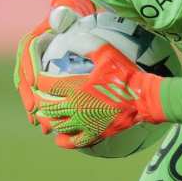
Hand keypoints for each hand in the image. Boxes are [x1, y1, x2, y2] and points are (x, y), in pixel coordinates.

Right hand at [13, 0, 95, 124]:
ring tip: (38, 123)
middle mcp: (28, 57)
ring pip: (27, 90)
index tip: (34, 83)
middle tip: (33, 110)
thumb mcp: (67, 17)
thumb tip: (58, 16)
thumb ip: (62, 16)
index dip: (29, 68)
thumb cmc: (70, 21)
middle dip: (28, 95)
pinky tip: (42, 125)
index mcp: (32, 42)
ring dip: (32, 107)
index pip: (27, 54)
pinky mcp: (38, 81)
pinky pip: (35, 96)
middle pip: (23, 76)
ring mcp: (32, 70)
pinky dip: (38, 110)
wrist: (71, 27)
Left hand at [35, 44, 166, 148]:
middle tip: (38, 96)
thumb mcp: (106, 52)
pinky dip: (63, 141)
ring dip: (48, 120)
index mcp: (75, 87)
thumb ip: (85, 44)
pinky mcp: (94, 134)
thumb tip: (69, 38)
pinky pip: (73, 142)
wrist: (143, 98)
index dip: (39, 80)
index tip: (39, 78)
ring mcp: (84, 123)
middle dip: (39, 101)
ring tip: (45, 115)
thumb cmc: (125, 74)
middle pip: (46, 106)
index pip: (46, 85)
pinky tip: (59, 138)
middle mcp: (75, 107)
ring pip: (56, 125)